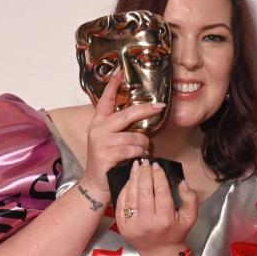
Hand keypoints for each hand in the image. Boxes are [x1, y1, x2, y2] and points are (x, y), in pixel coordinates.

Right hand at [79, 69, 165, 196]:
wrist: (96, 184)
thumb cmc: (108, 162)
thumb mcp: (111, 141)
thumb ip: (121, 129)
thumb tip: (143, 118)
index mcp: (99, 123)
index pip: (105, 100)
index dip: (113, 85)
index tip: (120, 71)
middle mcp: (98, 129)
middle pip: (127, 114)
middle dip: (146, 110)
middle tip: (160, 106)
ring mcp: (101, 142)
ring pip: (135, 137)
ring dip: (144, 145)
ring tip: (143, 152)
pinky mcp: (106, 154)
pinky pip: (133, 150)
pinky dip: (140, 155)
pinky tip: (139, 159)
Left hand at [116, 160, 198, 255]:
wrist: (159, 253)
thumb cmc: (176, 233)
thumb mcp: (190, 218)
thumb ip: (190, 199)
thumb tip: (181, 182)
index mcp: (165, 220)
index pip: (160, 191)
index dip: (158, 176)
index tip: (157, 166)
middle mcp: (147, 222)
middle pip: (144, 191)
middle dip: (144, 173)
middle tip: (146, 163)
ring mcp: (132, 224)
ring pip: (131, 194)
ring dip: (133, 178)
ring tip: (137, 167)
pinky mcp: (122, 225)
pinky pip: (121, 202)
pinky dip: (125, 189)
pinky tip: (130, 180)